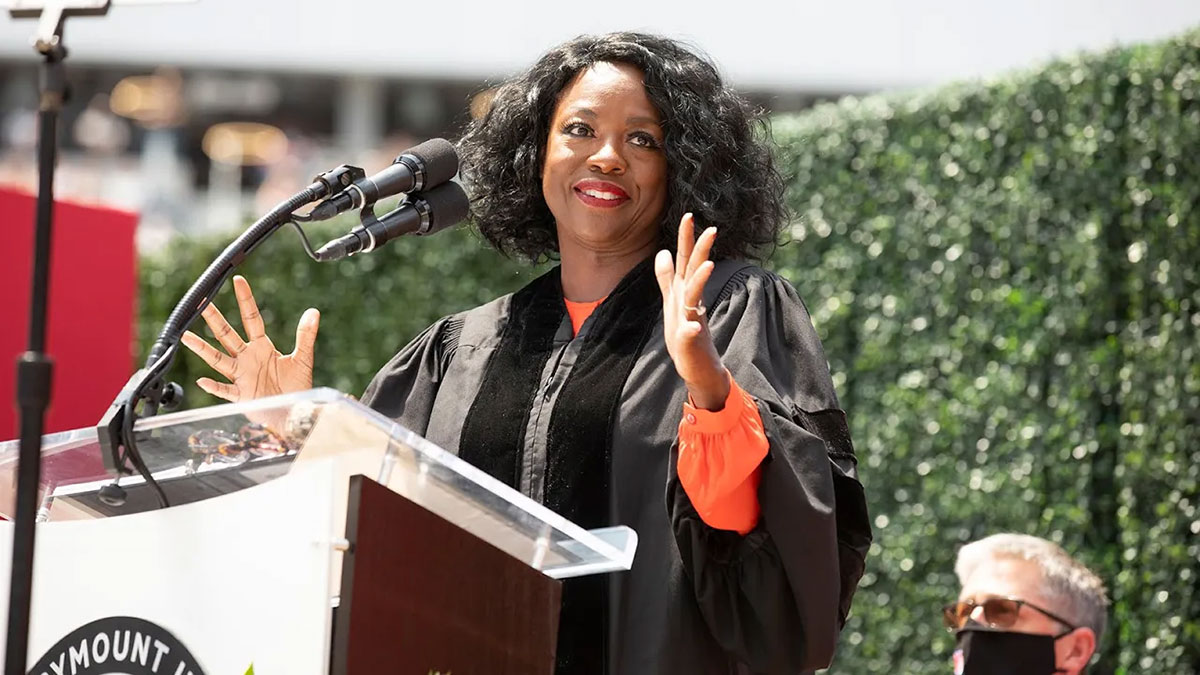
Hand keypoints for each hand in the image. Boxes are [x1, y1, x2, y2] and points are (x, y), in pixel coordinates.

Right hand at [180, 275, 319, 402]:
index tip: (238, 281)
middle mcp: (248, 358)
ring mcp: (242, 376)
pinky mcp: (242, 395)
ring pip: (219, 359)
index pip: (251, 318)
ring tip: (187, 337)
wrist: (295, 411)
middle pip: (228, 335)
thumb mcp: (303, 358)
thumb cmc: (297, 387)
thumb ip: (306, 336)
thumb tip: (313, 312)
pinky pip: (225, 390)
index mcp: (262, 347)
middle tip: (202, 302)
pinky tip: (202, 381)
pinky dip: (214, 387)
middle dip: (215, 319)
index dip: (245, 300)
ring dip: (204, 349)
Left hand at [654, 213, 729, 410]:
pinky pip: (692, 335)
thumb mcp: (672, 303)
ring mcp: (693, 321)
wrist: (699, 369)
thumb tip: (662, 251)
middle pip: (695, 272)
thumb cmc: (686, 336)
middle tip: (711, 228)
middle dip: (701, 251)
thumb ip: (667, 278)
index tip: (688, 215)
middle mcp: (691, 303)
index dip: (686, 240)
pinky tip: (692, 327)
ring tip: (707, 265)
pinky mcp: (692, 343)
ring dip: (700, 281)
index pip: (685, 261)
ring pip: (696, 298)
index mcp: (685, 292)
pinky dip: (692, 330)